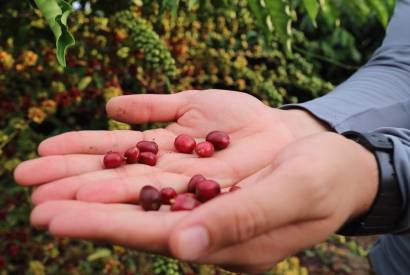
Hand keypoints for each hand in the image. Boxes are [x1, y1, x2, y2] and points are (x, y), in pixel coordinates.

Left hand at [14, 90, 325, 204]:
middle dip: (78, 193)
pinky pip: (163, 128)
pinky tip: (108, 112)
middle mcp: (196, 202)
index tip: (54, 218)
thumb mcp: (292, 197)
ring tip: (42, 157)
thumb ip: (239, 221)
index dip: (101, 223)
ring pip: (137, 163)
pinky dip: (135, 119)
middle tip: (29, 186)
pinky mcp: (204, 136)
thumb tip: (181, 248)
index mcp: (215, 232)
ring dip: (91, 159)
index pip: (148, 230)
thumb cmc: (322, 183)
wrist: (330, 156)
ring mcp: (197, 168)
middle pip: (130, 198)